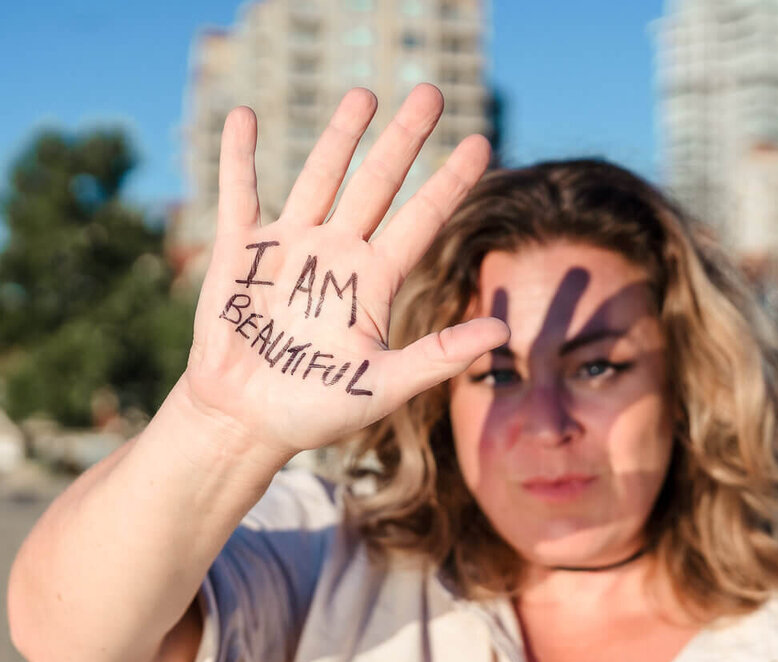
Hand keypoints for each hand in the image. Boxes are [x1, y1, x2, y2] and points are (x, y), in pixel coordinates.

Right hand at [181, 85, 507, 455]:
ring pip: (321, 178)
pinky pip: (241, 195)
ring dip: (340, 136)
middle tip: (431, 92)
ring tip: (364, 94)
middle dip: (404, 139)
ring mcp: (291, 246)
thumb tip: (504, 330)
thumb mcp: (385, 386)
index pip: (422, 219)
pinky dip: (240, 157)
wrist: (246, 420)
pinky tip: (244, 116)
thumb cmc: (316, 408)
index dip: (451, 182)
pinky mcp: (241, 252)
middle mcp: (338, 253)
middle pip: (378, 184)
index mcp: (374, 281)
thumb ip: (440, 357)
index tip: (482, 143)